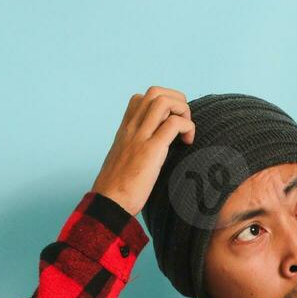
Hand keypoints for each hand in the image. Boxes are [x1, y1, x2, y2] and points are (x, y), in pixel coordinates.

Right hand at [91, 86, 195, 215]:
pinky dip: (187, 127)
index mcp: (124, 131)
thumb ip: (135, 151)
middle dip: (176, 101)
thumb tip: (152, 155)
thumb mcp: (124, 163)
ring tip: (186, 132)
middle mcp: (131, 129)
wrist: (108, 204)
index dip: (161, 103)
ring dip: (183, 110)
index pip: (140, 98)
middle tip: (183, 123)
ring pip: (164, 102)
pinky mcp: (151, 150)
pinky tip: (188, 143)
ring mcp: (140, 137)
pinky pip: (174, 124)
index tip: (170, 123)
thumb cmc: (117, 191)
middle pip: (154, 92)